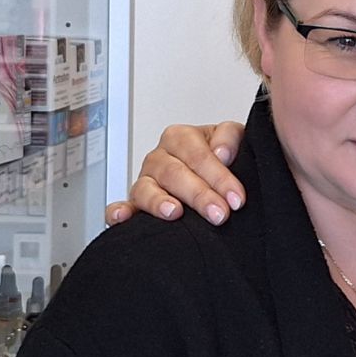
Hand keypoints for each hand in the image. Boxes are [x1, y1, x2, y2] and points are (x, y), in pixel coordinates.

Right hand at [103, 121, 247, 225]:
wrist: (213, 176)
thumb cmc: (222, 158)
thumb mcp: (232, 139)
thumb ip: (230, 137)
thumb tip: (222, 153)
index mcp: (181, 138)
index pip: (198, 155)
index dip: (219, 177)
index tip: (236, 198)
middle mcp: (160, 158)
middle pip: (174, 173)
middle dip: (199, 195)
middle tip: (219, 213)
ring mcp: (146, 180)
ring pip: (146, 189)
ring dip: (159, 201)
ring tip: (175, 213)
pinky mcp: (136, 203)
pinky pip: (122, 206)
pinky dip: (119, 212)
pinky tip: (122, 219)